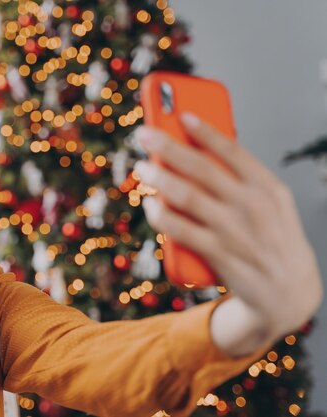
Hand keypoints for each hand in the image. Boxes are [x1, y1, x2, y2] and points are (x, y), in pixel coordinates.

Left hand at [133, 113, 322, 352]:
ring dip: (158, 178)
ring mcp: (236, 231)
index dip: (205, 131)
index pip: (234, 151)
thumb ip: (240, 180)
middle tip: (143, 134)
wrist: (287, 293)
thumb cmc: (269, 237)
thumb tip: (193, 154)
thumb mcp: (270, 204)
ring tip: (141, 168)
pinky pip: (181, 231)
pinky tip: (149, 204)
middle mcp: (253, 206)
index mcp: (268, 188)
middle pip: (202, 168)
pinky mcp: (219, 255)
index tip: (181, 115)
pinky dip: (161, 215)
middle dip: (168, 147)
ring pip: (187, 197)